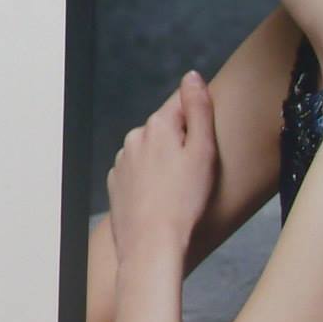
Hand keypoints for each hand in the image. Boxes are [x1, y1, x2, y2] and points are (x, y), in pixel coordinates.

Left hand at [106, 71, 218, 259]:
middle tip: (197, 174)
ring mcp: (122, 161)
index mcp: (156, 126)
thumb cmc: (184, 202)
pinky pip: (139, 173)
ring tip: (181, 191)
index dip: (198, 123)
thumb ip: (199, 108)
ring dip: (166, 163)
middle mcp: (134, 138)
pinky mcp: (116, 183)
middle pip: (166, 130)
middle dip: (182, 144)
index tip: (206, 144)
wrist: (152, 245)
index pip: (181, 106)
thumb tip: (192, 76)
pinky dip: (151, 181)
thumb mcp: (203, 151)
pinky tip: (163, 199)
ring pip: (152, 152)